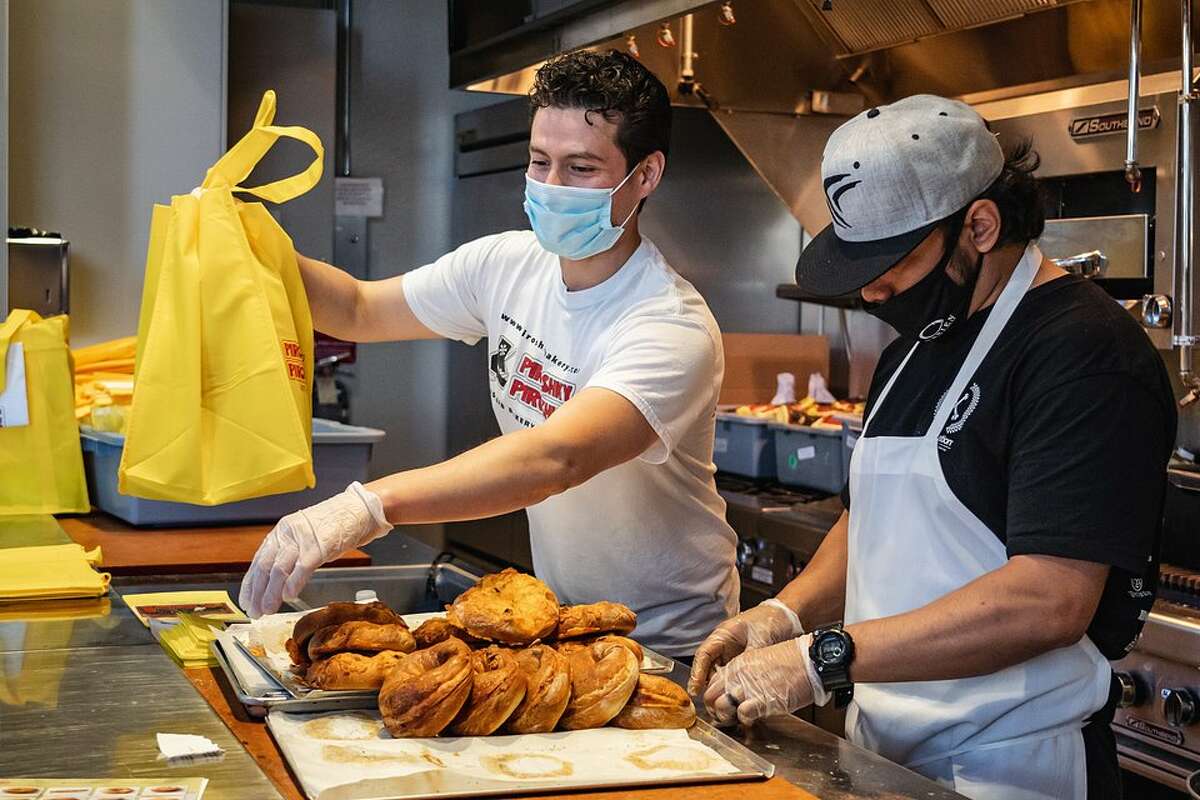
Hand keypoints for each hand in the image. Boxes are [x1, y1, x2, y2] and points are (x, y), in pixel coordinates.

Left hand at [238, 482, 391, 617]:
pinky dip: (294, 583)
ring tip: (267, 609)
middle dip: (257, 592)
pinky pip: (302, 566)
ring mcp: (303, 538)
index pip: (259, 560)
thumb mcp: (306, 538)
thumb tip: (277, 581)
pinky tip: (289, 596)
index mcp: (282, 531)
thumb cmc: (336, 526)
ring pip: (279, 568)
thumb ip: (291, 554)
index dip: (250, 583)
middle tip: (253, 611)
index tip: (246, 601)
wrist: (361, 509)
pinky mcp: (320, 544)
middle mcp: (288, 533)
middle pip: (265, 566)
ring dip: (271, 592)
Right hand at [687, 598, 802, 695]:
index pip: (704, 654)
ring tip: (723, 706)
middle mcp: (723, 645)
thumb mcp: (760, 639)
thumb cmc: (770, 620)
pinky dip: (732, 688)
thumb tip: (744, 677)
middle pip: (708, 667)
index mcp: (723, 634)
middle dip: (707, 686)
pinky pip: (732, 677)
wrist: (786, 617)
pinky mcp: (741, 662)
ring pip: (719, 675)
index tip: (695, 689)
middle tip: (710, 704)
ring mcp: (732, 654)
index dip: (697, 672)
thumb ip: (751, 657)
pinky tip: (736, 700)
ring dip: (720, 689)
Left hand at [703, 636, 815, 726]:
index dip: (714, 698)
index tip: (722, 706)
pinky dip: (745, 721)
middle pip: (710, 697)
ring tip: (739, 720)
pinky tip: (753, 720)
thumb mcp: (761, 662)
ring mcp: (748, 687)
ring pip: (721, 707)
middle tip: (727, 717)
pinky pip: (742, 715)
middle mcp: (738, 676)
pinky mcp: (761, 700)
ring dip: (728, 717)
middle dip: (716, 710)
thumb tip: (740, 692)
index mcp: (737, 665)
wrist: (809, 661)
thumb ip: (746, 676)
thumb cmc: (792, 661)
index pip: (712, 684)